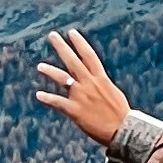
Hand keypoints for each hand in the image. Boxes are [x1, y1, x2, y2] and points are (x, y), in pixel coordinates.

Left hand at [34, 27, 131, 147]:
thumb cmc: (121, 114)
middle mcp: (90, 84)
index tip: (72, 33)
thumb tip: (97, 80)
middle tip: (52, 35)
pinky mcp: (75, 110)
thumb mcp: (113, 93)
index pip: (89, 55)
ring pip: (63, 79)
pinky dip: (48, 98)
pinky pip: (58, 102)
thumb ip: (102, 85)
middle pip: (73, 61)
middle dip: (62, 47)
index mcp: (101, 78)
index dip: (80, 43)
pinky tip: (39, 95)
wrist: (123, 130)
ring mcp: (81, 96)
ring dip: (50, 71)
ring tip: (40, 66)